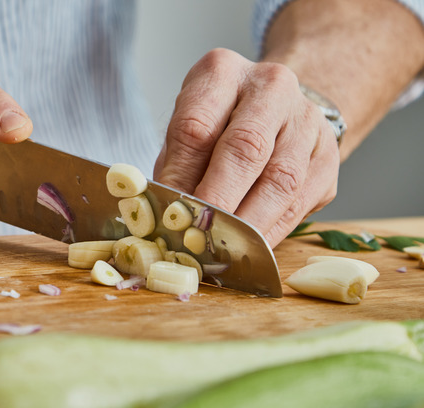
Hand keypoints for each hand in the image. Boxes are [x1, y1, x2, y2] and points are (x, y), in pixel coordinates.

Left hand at [153, 48, 339, 247]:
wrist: (276, 106)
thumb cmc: (218, 123)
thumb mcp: (185, 129)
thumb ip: (176, 166)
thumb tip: (165, 214)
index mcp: (222, 72)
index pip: (197, 125)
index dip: (181, 175)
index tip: (168, 212)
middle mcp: (271, 87)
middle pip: (245, 148)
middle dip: (219, 199)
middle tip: (197, 234)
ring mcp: (307, 120)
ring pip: (281, 179)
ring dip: (249, 221)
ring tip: (223, 248)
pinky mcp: (327, 155)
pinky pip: (301, 200)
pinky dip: (273, 229)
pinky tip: (251, 247)